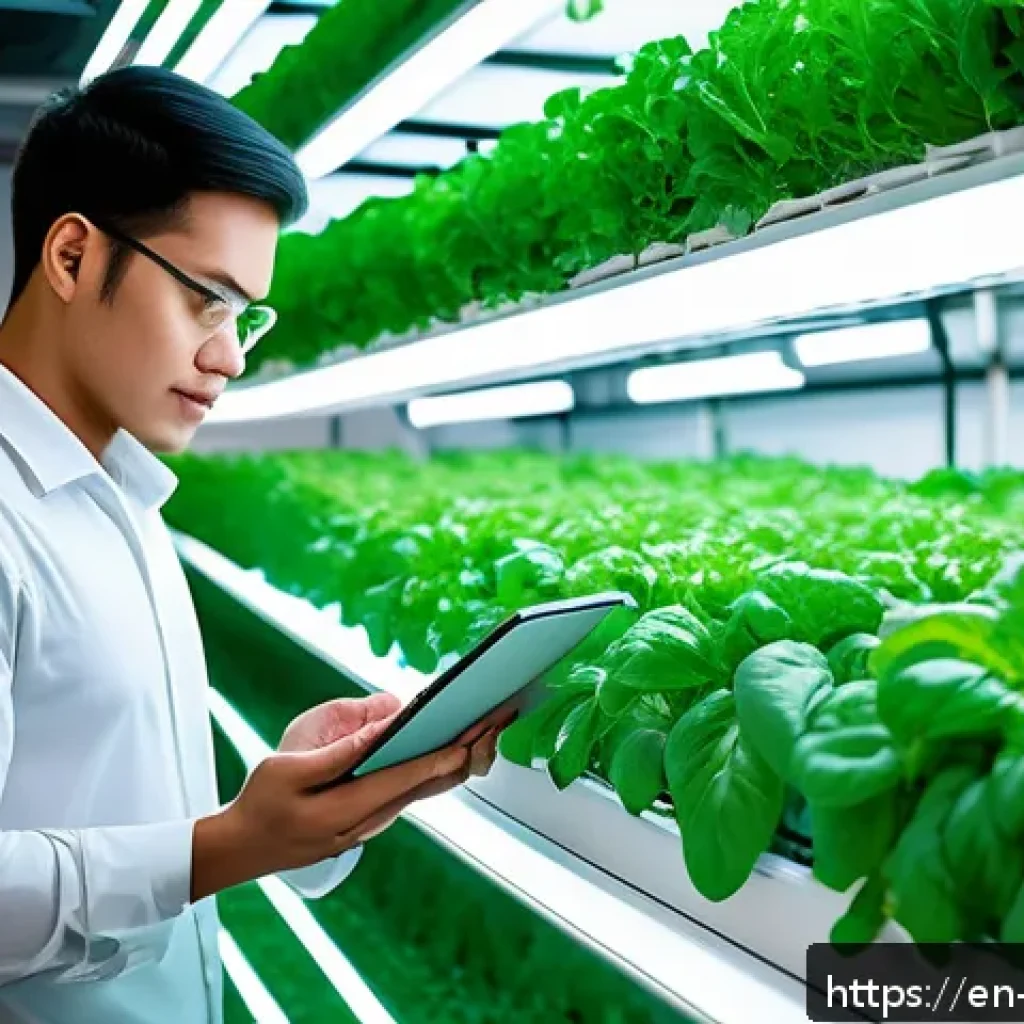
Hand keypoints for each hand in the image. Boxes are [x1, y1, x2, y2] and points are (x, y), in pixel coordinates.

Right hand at [191, 694, 516, 900]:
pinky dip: (438, 769)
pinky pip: (413, 791)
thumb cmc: (262, 804)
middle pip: (429, 785)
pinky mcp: (370, 817)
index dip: (445, 754)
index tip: (475, 733)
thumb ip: (337, 753)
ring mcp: (372, 822)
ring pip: (426, 790)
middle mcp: (370, 820)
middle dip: (466, 753)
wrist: (244, 848)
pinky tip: (455, 747)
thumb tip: (380, 730)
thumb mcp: (287, 770)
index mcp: (348, 809)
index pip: (408, 778)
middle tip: (498, 722)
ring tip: (487, 728)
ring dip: (458, 760)